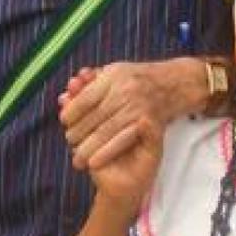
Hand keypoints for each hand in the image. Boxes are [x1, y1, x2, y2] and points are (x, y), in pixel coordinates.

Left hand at [59, 61, 182, 171]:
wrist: (172, 84)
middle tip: (69, 143)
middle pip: (93, 117)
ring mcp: (137, 106)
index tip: (64, 121)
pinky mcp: (147, 121)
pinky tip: (94, 161)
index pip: (86, 98)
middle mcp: (125, 90)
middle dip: (77, 133)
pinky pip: (122, 140)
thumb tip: (63, 98)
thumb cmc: (136, 80)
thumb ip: (88, 84)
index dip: (72, 111)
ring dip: (88, 148)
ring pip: (105, 131)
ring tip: (77, 159)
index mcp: (113, 76)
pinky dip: (106, 152)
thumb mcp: (113, 74)